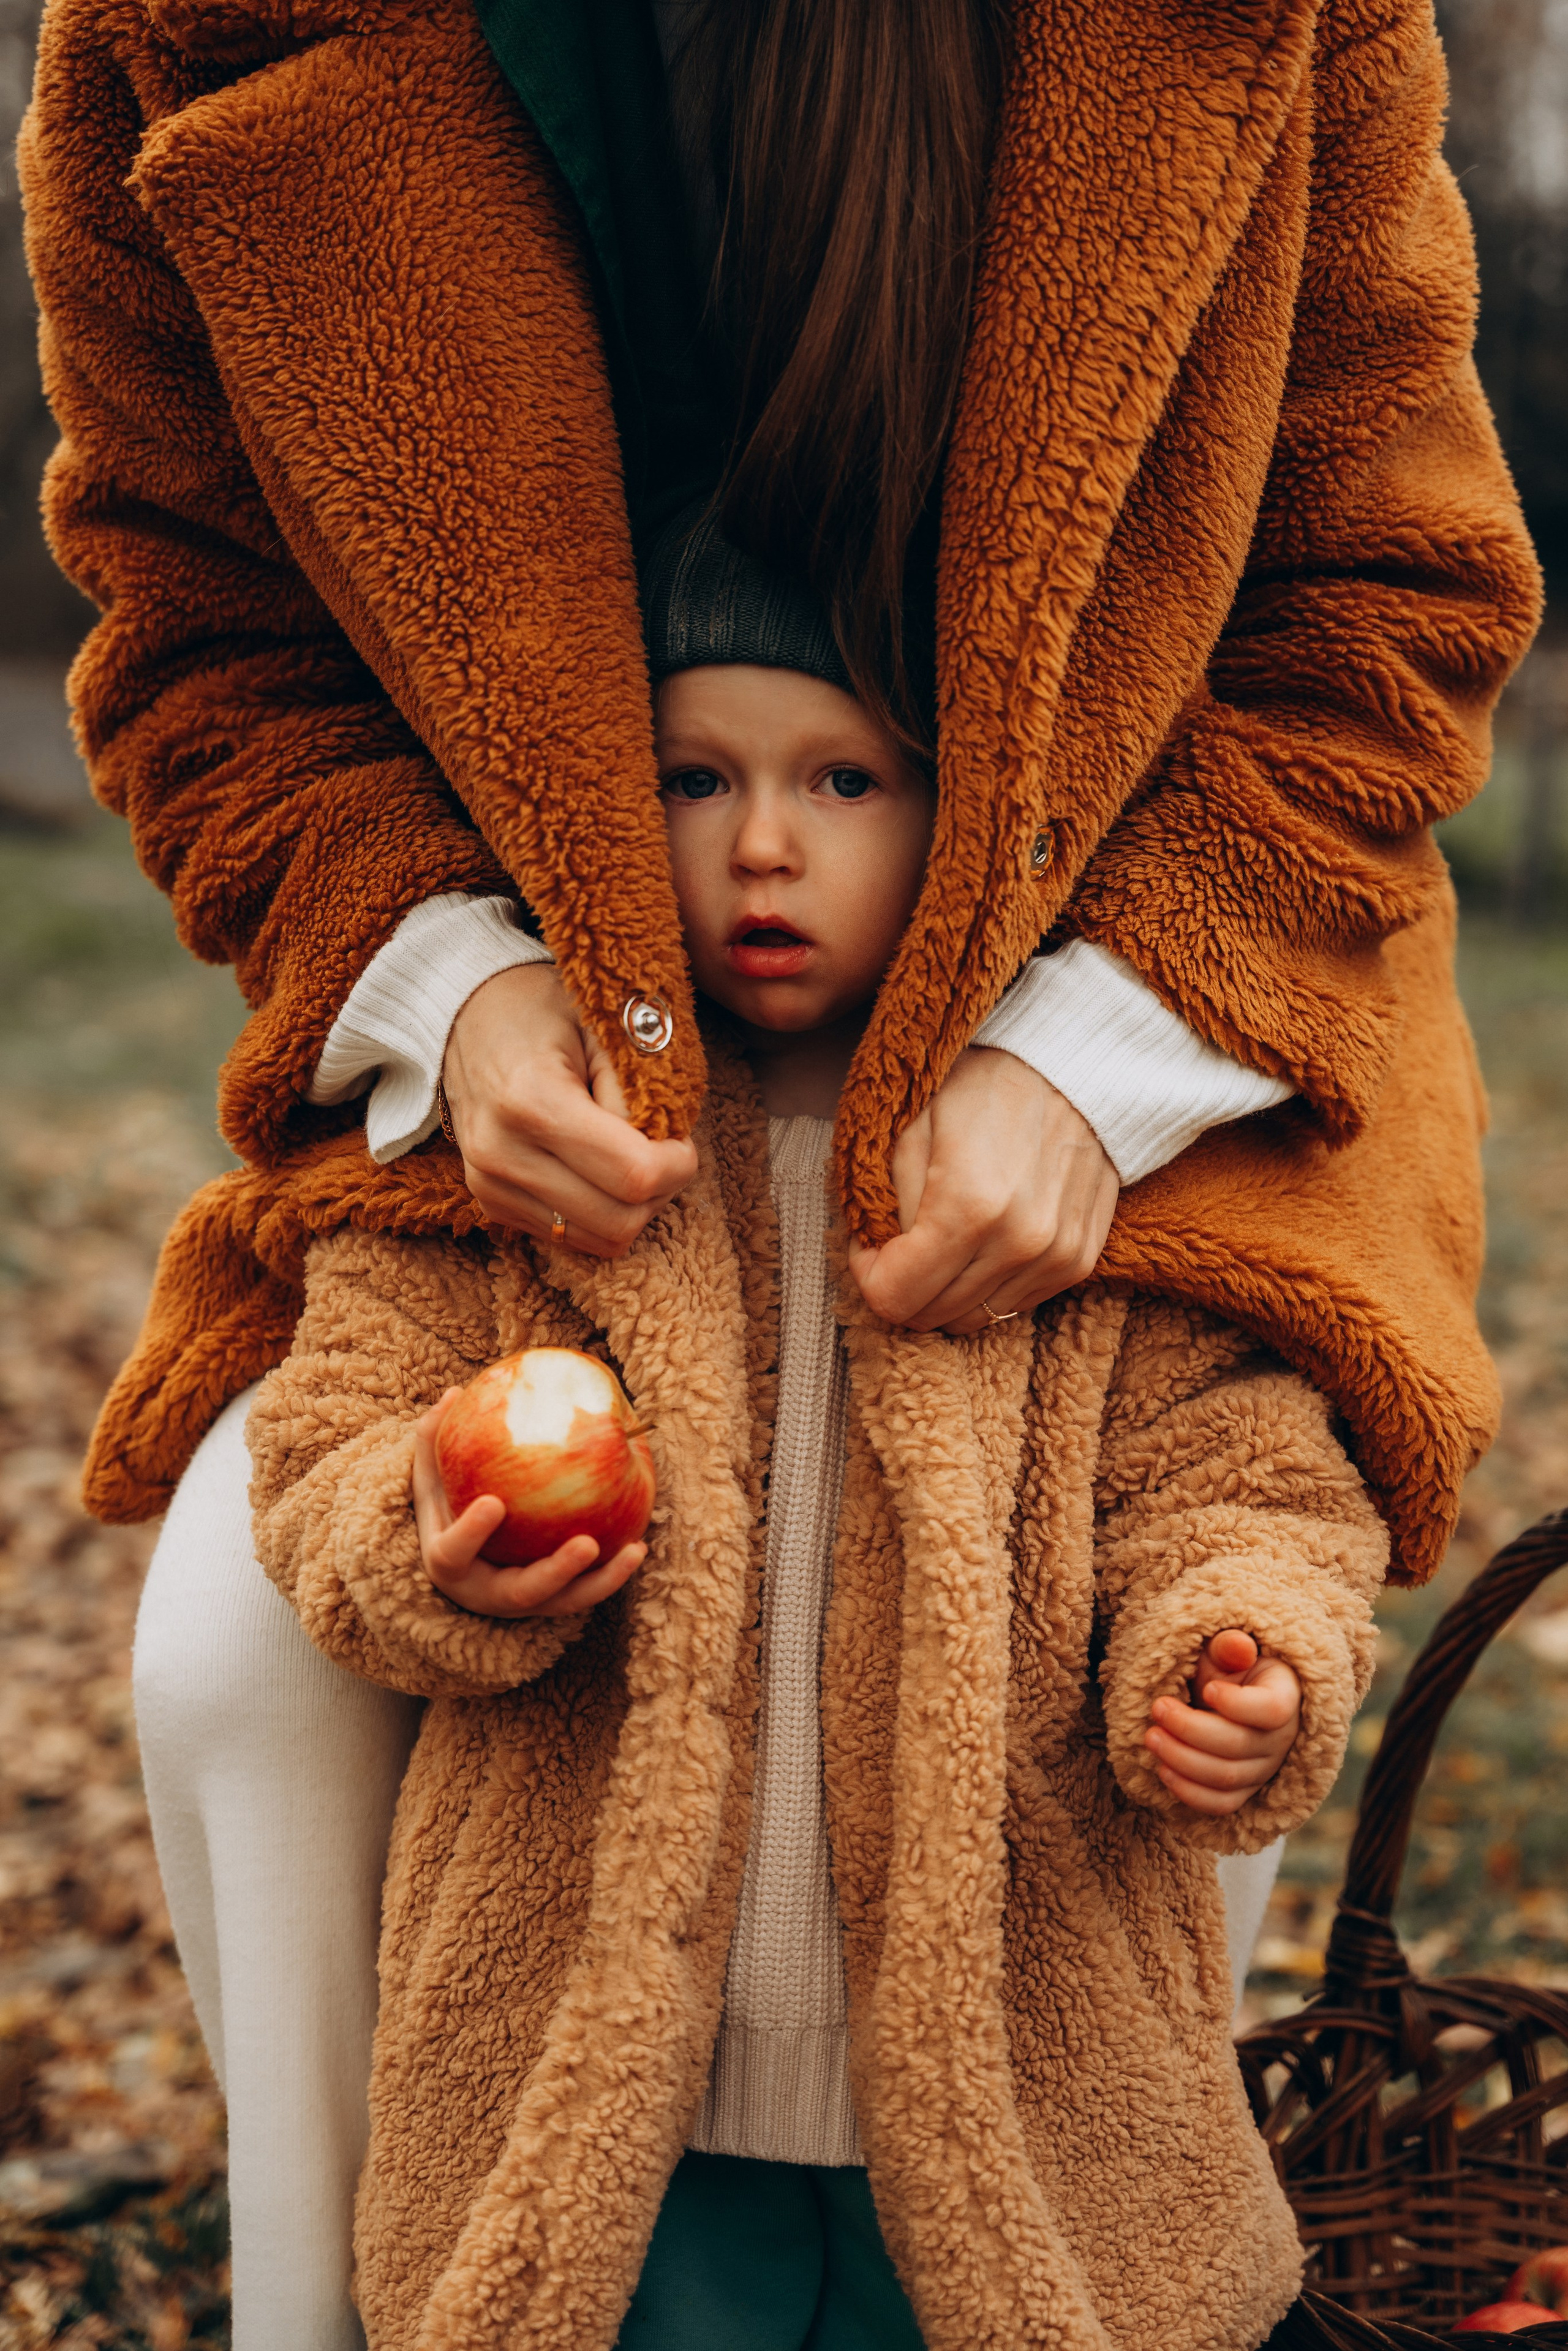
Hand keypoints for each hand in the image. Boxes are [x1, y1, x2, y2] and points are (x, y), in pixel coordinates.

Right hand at [411, 1392, 645, 1617]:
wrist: (460, 1563)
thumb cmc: (445, 1508)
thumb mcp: (431, 1478)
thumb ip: (434, 1440)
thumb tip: (454, 1393)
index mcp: (449, 1565)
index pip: (454, 1553)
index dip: (472, 1533)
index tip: (495, 1503)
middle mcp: (486, 1593)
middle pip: (523, 1592)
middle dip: (557, 1571)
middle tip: (587, 1544)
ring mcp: (522, 1603)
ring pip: (565, 1601)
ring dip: (602, 1580)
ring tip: (634, 1550)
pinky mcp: (551, 1602)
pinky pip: (586, 1591)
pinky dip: (613, 1573)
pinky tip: (639, 1545)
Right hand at [442, 963, 697, 1253]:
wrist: (466, 1020)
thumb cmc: (543, 1012)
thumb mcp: (601, 1026)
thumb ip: (635, 1087)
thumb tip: (660, 1145)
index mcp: (530, 1101)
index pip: (634, 1174)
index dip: (677, 1164)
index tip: (680, 1136)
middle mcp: (501, 1154)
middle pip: (620, 1221)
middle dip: (661, 1191)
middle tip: (664, 1151)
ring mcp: (490, 1185)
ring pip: (600, 1240)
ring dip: (634, 1209)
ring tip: (632, 1159)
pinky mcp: (491, 1204)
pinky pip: (571, 1238)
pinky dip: (601, 1213)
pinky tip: (598, 1171)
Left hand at [847, 1049, 1119, 1334]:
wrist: (1071, 1067)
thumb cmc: (980, 1088)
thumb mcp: (911, 1130)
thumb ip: (890, 1206)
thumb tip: (880, 1260)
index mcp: (968, 1208)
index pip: (894, 1296)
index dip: (869, 1275)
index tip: (870, 1243)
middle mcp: (1019, 1243)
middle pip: (932, 1315)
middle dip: (904, 1285)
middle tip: (900, 1242)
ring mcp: (1055, 1257)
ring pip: (975, 1318)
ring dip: (947, 1290)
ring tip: (943, 1239)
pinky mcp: (1079, 1260)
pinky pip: (1016, 1304)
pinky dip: (988, 1285)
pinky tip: (982, 1242)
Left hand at [1143, 1630, 1302, 1815]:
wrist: (1230, 1698)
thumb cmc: (1229, 1670)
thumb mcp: (1228, 1651)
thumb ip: (1230, 1647)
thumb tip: (1239, 1646)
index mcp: (1286, 1696)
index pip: (1272, 1709)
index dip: (1237, 1704)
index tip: (1206, 1688)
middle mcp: (1281, 1739)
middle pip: (1239, 1745)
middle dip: (1190, 1728)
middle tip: (1157, 1708)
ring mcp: (1264, 1770)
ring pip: (1226, 1777)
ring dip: (1182, 1759)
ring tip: (1151, 1737)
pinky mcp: (1244, 1790)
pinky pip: (1221, 1803)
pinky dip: (1189, 1792)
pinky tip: (1162, 1769)